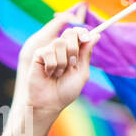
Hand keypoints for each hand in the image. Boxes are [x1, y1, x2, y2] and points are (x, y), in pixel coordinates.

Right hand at [13, 4, 94, 120]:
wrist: (50, 103)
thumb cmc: (66, 91)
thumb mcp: (81, 72)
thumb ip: (86, 54)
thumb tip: (96, 35)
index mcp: (73, 52)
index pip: (78, 33)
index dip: (82, 32)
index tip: (86, 38)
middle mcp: (61, 49)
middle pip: (69, 33)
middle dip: (73, 48)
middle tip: (72, 64)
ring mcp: (49, 51)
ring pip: (59, 43)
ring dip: (62, 62)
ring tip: (58, 74)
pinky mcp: (38, 55)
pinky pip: (48, 52)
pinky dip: (52, 66)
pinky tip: (48, 73)